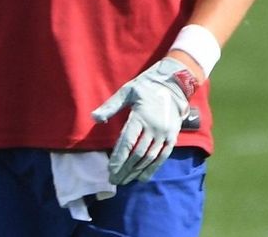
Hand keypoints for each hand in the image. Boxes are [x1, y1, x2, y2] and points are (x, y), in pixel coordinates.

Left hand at [91, 57, 197, 184]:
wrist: (173, 85)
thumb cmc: (145, 87)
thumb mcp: (126, 92)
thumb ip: (111, 106)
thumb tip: (94, 118)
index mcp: (140, 117)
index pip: (127, 142)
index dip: (118, 158)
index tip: (110, 170)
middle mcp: (153, 128)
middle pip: (137, 154)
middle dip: (125, 169)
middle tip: (114, 181)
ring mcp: (164, 134)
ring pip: (150, 158)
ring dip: (136, 171)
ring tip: (125, 181)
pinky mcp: (172, 137)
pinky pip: (162, 156)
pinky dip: (153, 169)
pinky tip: (143, 178)